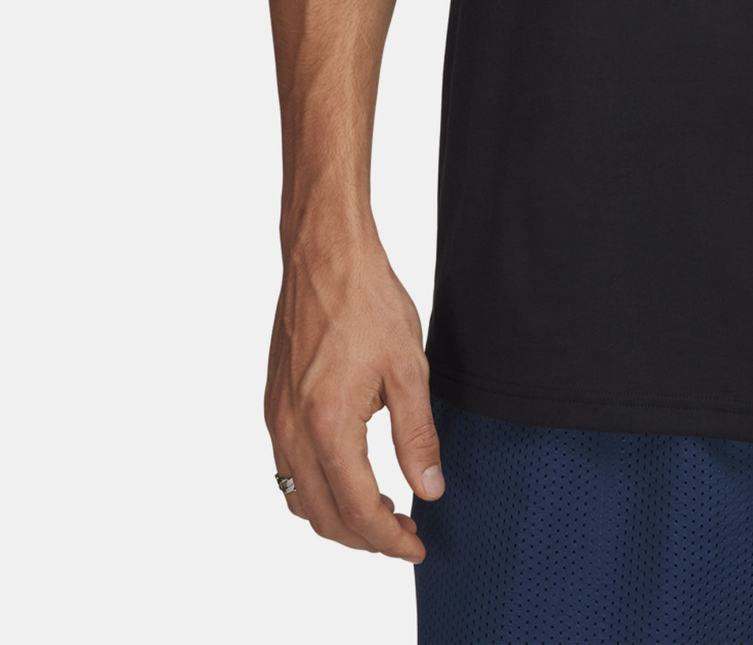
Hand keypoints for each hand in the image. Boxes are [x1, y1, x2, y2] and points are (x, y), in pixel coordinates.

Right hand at [265, 231, 443, 560]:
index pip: (357, 510)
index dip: (389, 538)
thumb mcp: (408, 370)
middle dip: (364, 538)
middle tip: (403, 533)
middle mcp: (293, 430)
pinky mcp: (273, 405)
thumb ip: (417, 436)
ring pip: (299, 499)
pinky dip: (315, 490)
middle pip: (324, 517)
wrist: (325, 257)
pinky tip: (347, 476)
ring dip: (337, 518)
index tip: (415, 545)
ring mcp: (276, 419)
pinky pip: (286, 470)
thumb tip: (430, 488)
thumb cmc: (366, 301)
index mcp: (329, 425)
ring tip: (380, 510)